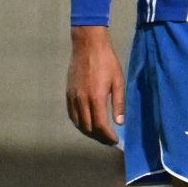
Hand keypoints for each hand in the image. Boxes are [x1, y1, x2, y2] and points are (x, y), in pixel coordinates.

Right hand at [66, 25, 125, 146]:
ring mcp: (73, 97)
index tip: (115, 140)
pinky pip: (71, 114)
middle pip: (88, 127)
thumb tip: (119, 122)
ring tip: (99, 134)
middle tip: (108, 140)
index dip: (107, 136)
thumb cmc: (107, 61)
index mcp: (96, 98)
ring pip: (78, 123)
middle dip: (99, 137)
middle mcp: (82, 100)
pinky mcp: (68, 94)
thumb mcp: (118, 81)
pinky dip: (79, 123)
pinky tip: (86, 124)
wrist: (88, 45)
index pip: (100, 125)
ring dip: (88, 132)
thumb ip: (119, 103)